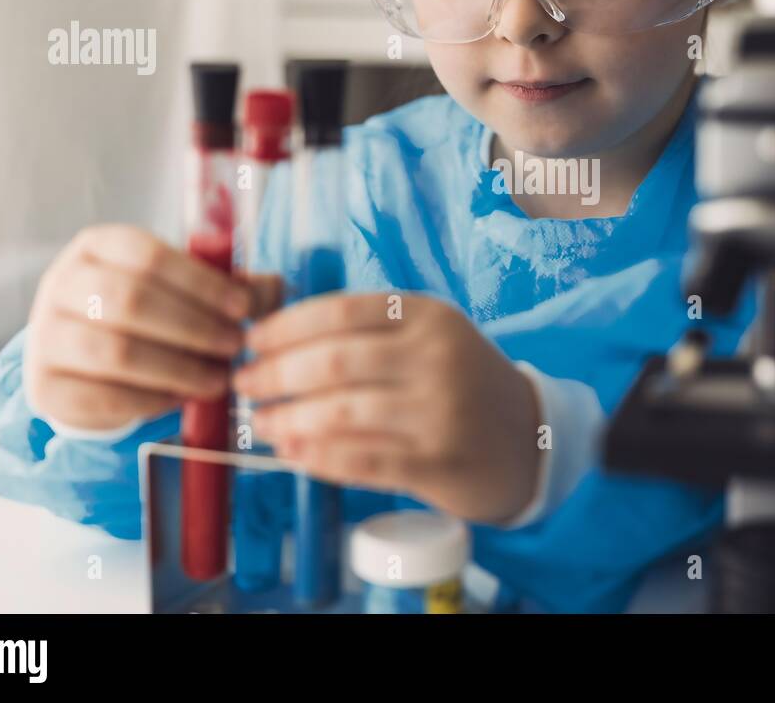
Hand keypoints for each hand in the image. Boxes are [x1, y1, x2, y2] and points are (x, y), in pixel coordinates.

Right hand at [24, 224, 281, 430]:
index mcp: (99, 246)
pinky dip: (149, 400)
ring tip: (218, 379)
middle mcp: (62, 283)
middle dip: (193, 326)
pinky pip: (101, 396)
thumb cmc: (150, 314)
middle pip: (129, 300)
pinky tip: (182, 398)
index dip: (201, 282)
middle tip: (236, 346)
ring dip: (177, 368)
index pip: (148, 254)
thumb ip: (231, 286)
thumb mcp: (187, 290)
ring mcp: (46, 335)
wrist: (89, 361)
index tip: (244, 307)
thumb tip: (274, 292)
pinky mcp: (44, 386)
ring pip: (113, 351)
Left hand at [236, 293, 543, 525]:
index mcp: (428, 316)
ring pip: (342, 414)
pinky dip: (318, 458)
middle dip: (275, 374)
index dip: (285, 327)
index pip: (340, 311)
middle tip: (243, 385)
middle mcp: (436, 358)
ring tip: (261, 425)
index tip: (250, 341)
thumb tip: (277, 342)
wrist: (531, 438)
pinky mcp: (436, 462)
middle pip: (334, 362)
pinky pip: (361, 460)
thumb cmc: (462, 381)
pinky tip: (294, 455)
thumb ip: (370, 332)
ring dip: (288, 420)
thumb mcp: (430, 337)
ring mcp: (439, 412)